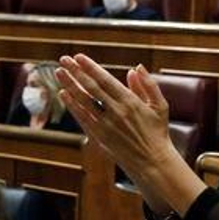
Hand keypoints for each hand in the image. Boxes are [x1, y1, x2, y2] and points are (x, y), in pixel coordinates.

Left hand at [56, 54, 177, 180]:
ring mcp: (106, 125)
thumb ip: (148, 85)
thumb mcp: (160, 106)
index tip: (79, 57)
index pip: (106, 80)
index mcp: (131, 102)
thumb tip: (136, 68)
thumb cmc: (157, 132)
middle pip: (91, 88)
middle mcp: (116, 112)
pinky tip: (64, 94)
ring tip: (59, 72)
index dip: (90, 67)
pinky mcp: (100, 137)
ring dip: (70, 86)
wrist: (153, 162)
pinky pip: (83, 118)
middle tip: (63, 59)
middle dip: (76, 72)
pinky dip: (72, 106)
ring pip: (84, 102)